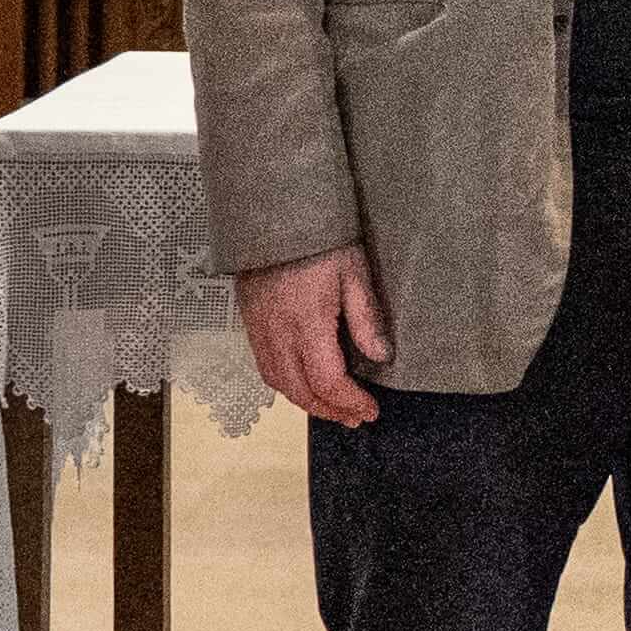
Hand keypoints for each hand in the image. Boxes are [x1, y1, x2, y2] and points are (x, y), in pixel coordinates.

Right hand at [238, 244, 389, 427]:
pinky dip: (287, 384)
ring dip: (306, 402)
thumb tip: (380, 356)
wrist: (273, 212)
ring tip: (332, 407)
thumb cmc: (318, 238)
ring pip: (278, 383)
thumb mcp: (354, 272)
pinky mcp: (250, 322)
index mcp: (307, 322)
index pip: (328, 381)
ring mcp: (259, 329)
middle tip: (354, 417)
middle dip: (329, 411)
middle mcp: (278, 332)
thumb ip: (366, 318)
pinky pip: (265, 366)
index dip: (350, 402)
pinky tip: (304, 383)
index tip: (370, 410)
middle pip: (300, 392)